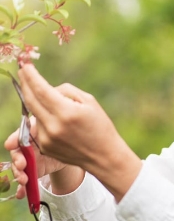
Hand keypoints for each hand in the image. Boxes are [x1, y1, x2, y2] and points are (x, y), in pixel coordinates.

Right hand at [4, 117, 70, 198]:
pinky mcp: (33, 174)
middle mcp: (26, 149)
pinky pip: (26, 183)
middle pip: (16, 155)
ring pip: (19, 169)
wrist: (72, 149)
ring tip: (24, 180)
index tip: (11, 145)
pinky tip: (21, 194)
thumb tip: (37, 118)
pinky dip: (23, 189)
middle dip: (17, 161)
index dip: (13, 141)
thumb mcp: (54, 128)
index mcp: (30, 135)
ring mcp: (29, 162)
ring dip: (19, 175)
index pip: (18, 137)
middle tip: (22, 165)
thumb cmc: (62, 133)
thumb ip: (45, 125)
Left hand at [14, 64, 141, 201]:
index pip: (41, 89)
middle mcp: (54, 126)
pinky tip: (59, 122)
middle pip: (30, 100)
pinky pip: (39, 126)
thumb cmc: (100, 126)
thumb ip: (66, 90)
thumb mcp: (89, 101)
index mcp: (66, 112)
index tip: (25, 64)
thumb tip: (46, 88)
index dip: (31, 75)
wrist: (104, 156)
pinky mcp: (45, 147)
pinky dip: (44, 119)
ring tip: (56, 105)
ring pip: (35, 113)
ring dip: (39, 104)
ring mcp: (47, 139)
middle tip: (23, 71)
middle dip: (25, 84)